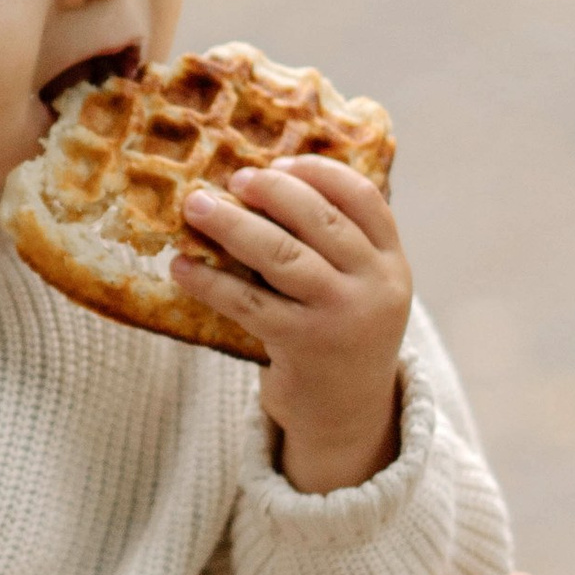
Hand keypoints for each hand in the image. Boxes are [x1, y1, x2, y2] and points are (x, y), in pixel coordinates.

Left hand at [171, 158, 414, 493]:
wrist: (348, 415)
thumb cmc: (339, 334)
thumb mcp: (360, 287)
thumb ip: (334, 244)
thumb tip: (262, 183)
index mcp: (393, 262)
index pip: (365, 199)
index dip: (321, 173)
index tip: (281, 160)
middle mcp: (376, 286)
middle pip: (320, 220)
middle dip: (272, 191)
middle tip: (234, 179)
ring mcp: (341, 317)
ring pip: (282, 256)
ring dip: (232, 225)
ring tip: (195, 207)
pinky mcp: (303, 347)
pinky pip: (248, 304)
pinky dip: (210, 281)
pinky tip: (182, 267)